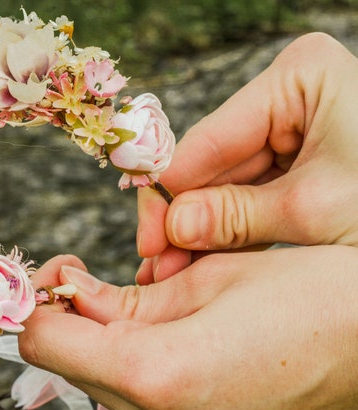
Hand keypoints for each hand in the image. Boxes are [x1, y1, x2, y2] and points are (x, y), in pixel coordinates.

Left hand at [19, 248, 357, 409]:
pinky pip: (139, 400)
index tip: (48, 273)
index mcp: (159, 376)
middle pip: (70, 368)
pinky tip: (160, 329)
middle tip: (82, 273)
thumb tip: (68, 297)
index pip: (46, 345)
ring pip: (102, 384)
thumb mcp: (207, 278)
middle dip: (67, 320)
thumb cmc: (316, 294)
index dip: (35, 305)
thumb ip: (122, 297)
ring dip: (100, 341)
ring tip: (137, 297)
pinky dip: (133, 362)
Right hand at [135, 33, 357, 284]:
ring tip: (172, 274)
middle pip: (215, 163)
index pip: (210, 140)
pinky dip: (230, 231)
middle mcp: (292, 96)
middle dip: (185, 219)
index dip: (171, 195)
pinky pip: (251, 194)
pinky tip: (202, 261)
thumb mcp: (315, 210)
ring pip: (228, 183)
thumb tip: (173, 229)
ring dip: (201, 231)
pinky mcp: (301, 157)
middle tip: (157, 266)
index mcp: (300, 79)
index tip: (150, 241)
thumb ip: (235, 216)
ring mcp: (296, 125)